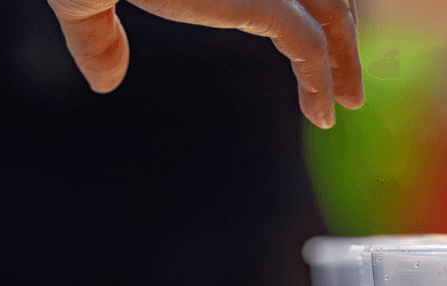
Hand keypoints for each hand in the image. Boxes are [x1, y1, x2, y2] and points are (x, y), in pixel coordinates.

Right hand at [46, 0, 363, 127]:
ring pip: (328, 9)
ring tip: (348, 102)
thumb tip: (104, 84)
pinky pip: (304, 43)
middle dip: (342, 34)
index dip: (309, 14)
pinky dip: (320, 80)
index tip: (317, 57)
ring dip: (344, 57)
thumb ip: (97, 33)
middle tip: (350, 85)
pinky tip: (323, 114)